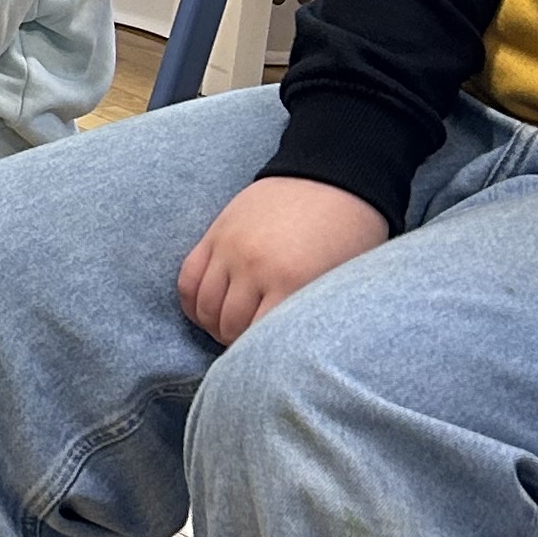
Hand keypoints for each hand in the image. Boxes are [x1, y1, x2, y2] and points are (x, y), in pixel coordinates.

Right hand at [177, 176, 388, 344]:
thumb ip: (314, 312)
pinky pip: (187, 278)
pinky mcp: (216, 233)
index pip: (258, 340)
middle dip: (236, 344)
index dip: (259, 358)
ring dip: (213, 325)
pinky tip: (206, 311)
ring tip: (230, 330)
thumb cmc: (350, 232)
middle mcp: (255, 267)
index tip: (267, 364)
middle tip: (249, 349)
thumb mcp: (345, 278)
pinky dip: (192, 302)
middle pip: (228, 326)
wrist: (334, 173)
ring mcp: (230, 248)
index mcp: (292, 283)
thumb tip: (290, 350)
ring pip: (204, 306)